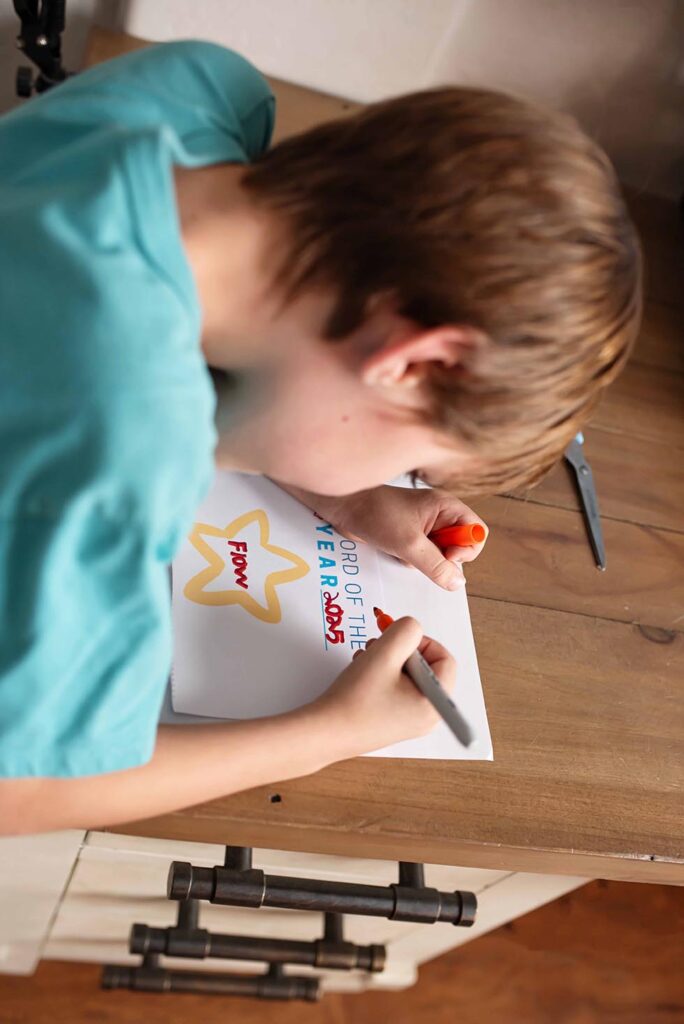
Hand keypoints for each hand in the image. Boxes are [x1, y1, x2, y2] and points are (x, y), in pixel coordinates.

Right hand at [309, 617, 455, 759]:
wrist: (323, 733)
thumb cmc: (355, 699)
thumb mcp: (384, 653)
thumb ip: (406, 631)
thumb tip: (412, 629)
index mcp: (434, 704)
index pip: (445, 659)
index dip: (421, 642)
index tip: (395, 641)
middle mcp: (427, 717)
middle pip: (426, 667)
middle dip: (401, 652)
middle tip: (378, 649)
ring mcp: (410, 722)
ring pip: (409, 676)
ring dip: (388, 661)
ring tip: (366, 662)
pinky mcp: (392, 722)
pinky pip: (397, 690)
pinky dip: (381, 676)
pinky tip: (363, 676)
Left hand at [325, 485, 487, 590]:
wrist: (342, 507)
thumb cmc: (374, 513)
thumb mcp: (408, 543)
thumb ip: (435, 564)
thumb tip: (457, 582)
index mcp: (447, 507)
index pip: (477, 532)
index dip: (466, 548)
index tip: (447, 556)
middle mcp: (440, 515)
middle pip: (459, 546)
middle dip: (441, 558)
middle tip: (422, 556)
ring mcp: (425, 526)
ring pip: (439, 555)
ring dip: (423, 561)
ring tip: (404, 551)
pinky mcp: (410, 536)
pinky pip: (421, 557)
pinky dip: (410, 560)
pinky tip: (394, 551)